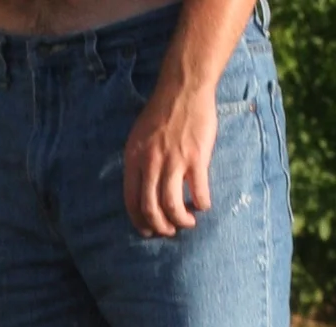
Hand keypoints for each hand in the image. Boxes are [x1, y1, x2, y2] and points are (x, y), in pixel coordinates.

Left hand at [123, 73, 218, 236]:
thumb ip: (139, 163)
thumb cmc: (162, 112)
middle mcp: (151, 162)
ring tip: (188, 222)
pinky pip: (198, 192)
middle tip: (170, 230)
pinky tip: (203, 205)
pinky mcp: (196, 157)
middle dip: (160, 227)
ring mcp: (174, 160)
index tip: (148, 230)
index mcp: (134, 158)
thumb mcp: (139, 137)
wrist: (184, 87)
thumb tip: (143, 191)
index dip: (139, 221)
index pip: (131, 201)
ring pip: (172, 206)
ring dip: (181, 221)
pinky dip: (201, 205)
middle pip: (151, 209)